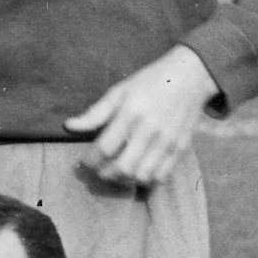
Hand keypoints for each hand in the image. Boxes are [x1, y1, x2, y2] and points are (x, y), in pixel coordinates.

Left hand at [66, 46, 216, 187]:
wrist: (190, 77)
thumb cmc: (150, 82)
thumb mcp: (119, 91)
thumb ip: (95, 113)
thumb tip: (68, 127)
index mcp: (131, 114)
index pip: (104, 148)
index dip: (89, 160)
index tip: (84, 160)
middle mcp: (150, 131)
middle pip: (122, 168)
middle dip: (103, 174)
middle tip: (97, 169)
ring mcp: (168, 142)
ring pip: (142, 177)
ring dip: (124, 180)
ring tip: (115, 172)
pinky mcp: (181, 148)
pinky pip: (161, 176)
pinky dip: (146, 180)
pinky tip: (137, 171)